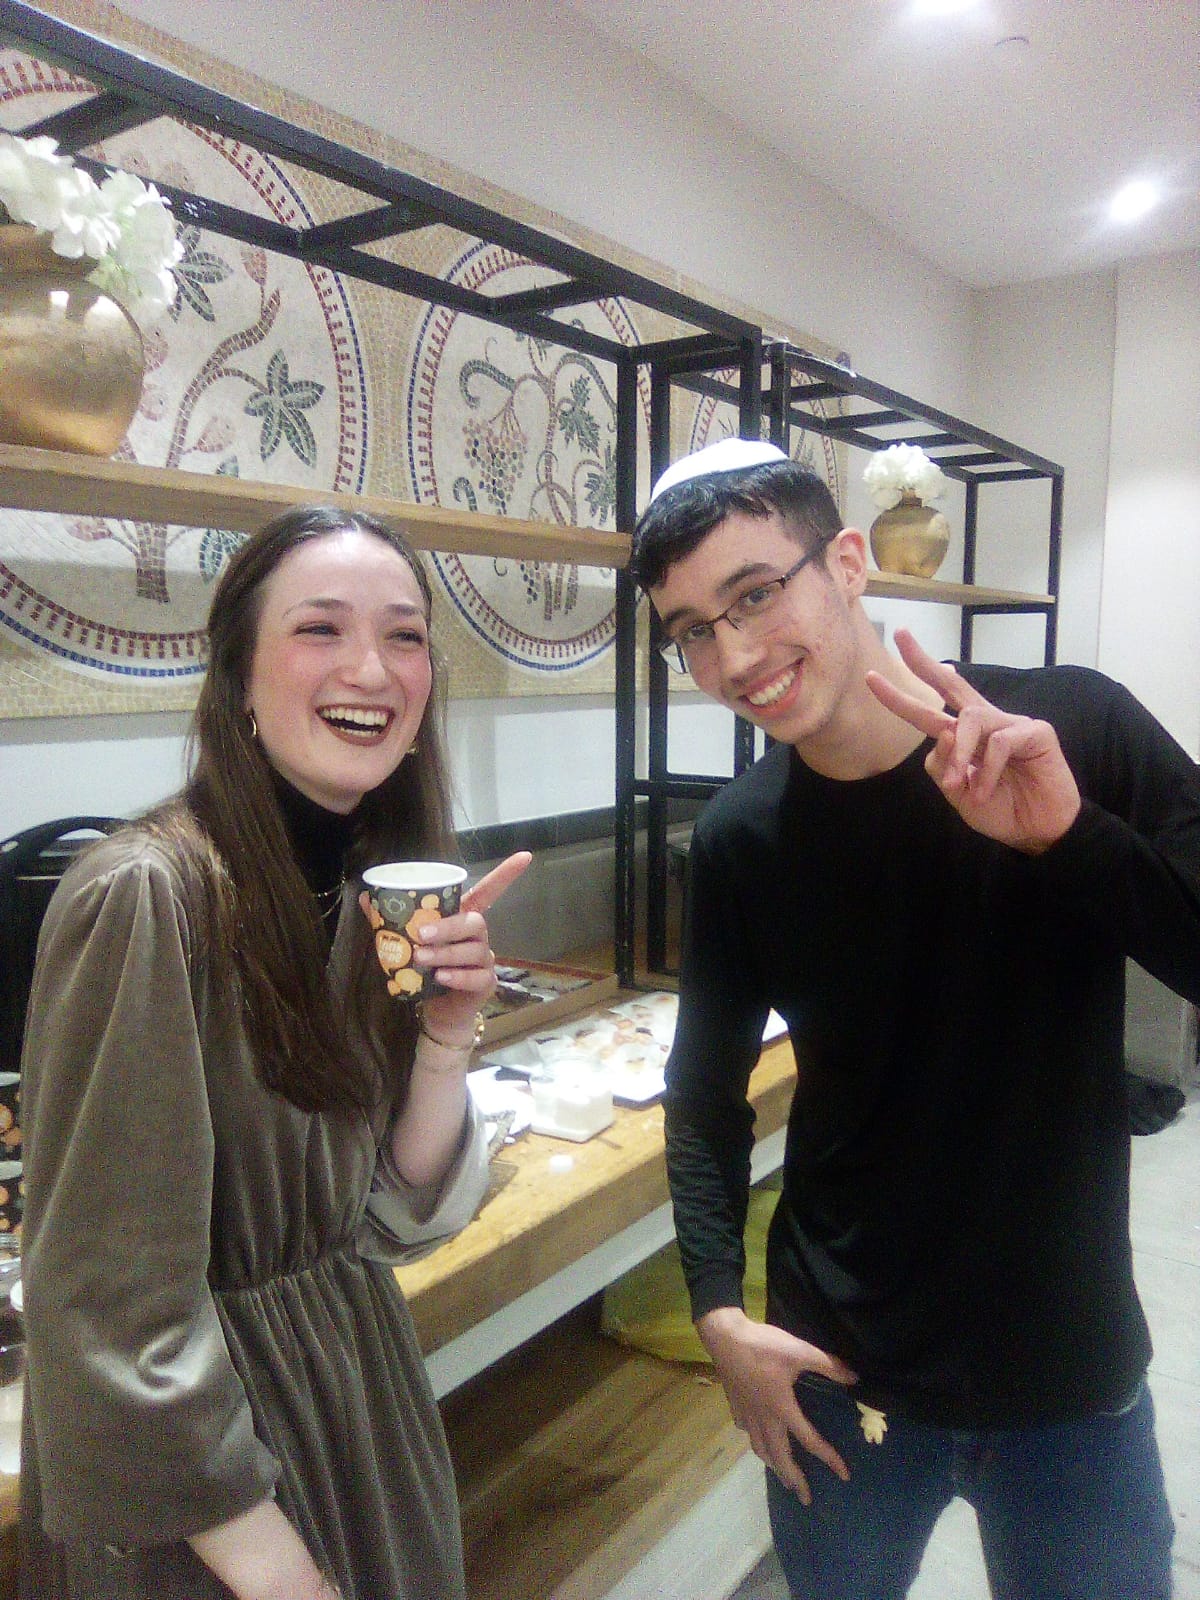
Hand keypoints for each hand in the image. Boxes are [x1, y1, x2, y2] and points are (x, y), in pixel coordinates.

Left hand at [409, 851, 531, 1044]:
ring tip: (421, 959)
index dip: (506, 874)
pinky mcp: (485, 984)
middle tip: (420, 935)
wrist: (434, 1010)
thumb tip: (366, 896)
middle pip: (474, 921)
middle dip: (448, 926)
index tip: (525, 856)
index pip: (488, 891)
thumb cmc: (424, 970)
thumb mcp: (406, 943)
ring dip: (446, 953)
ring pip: (474, 949)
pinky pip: (476, 977)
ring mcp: (484, 960)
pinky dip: (457, 977)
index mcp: (462, 919)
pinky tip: (440, 978)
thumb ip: (390, 921)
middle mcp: (477, 936)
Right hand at [697, 1307, 856, 1504]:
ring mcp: (747, 1414)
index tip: (844, 1475)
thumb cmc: (763, 1345)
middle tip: (805, 1497)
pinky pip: (746, 1432)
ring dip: (774, 1466)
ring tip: (782, 1476)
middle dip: (794, 1480)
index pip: (809, 1441)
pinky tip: (757, 1438)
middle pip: (780, 1457)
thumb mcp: (799, 1350)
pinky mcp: (735, 1405)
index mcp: (782, 1408)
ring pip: (760, 1449)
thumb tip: (854, 1378)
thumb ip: (827, 1365)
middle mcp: (764, 1418)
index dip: (829, 1458)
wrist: (725, 1337)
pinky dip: (755, 1441)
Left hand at [866, 629, 1080, 853]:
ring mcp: (1012, 723)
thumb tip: (942, 731)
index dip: (901, 696)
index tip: (871, 677)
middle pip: (952, 684)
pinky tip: (987, 791)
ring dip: (959, 753)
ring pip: (971, 719)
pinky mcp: (1036, 732)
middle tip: (900, 635)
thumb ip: (942, 765)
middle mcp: (986, 723)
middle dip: (923, 661)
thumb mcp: (957, 793)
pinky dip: (987, 771)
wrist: (1037, 831)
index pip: (930, 710)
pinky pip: (999, 743)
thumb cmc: (1000, 810)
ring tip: (958, 785)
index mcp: (964, 737)